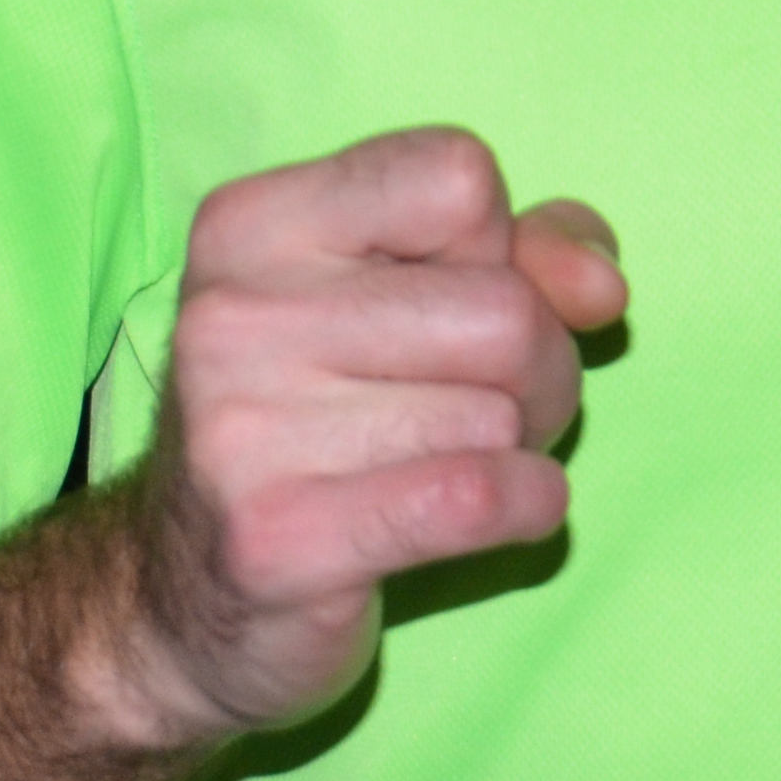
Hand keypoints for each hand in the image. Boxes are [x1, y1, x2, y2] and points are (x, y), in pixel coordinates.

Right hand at [85, 127, 626, 755]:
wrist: (179, 604)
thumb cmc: (325, 425)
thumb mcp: (409, 299)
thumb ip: (527, 252)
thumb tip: (601, 287)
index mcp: (253, 226)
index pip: (457, 176)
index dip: (500, 248)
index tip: (455, 303)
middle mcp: (233, 315)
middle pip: (504, 309)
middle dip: (537, 369)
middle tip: (478, 407)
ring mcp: (243, 431)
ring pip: (500, 412)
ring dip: (515, 448)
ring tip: (443, 464)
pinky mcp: (279, 543)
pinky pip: (479, 497)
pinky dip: (527, 506)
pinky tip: (490, 514)